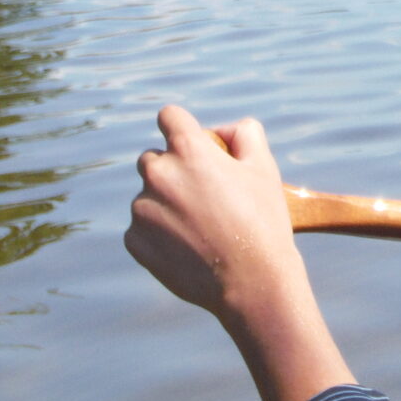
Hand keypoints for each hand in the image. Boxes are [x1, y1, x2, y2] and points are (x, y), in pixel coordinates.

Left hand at [126, 106, 353, 400]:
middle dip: (174, 173)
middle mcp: (158, 174)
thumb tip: (227, 129)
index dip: (181, 127)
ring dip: (168, 207)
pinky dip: (160, 236)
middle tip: (205, 198)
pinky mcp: (134, 240)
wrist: (253, 283)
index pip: (169, 117)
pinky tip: (190, 249)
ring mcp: (141, 209)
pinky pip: (142, 230)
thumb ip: (247, 135)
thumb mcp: (266, 170)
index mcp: (189, 151)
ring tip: (203, 231)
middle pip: (153, 160)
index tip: (189, 142)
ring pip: (148, 198)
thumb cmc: (264, 223)